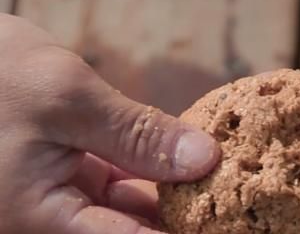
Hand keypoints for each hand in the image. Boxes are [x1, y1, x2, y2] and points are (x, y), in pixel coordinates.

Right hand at [0, 15, 220, 232]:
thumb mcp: (66, 99)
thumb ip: (137, 134)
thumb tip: (205, 158)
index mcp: (40, 219)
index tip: (227, 224)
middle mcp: (53, 219)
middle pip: (136, 232)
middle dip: (187, 217)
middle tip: (237, 205)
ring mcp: (66, 199)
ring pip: (135, 211)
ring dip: (180, 197)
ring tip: (229, 186)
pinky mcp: (77, 175)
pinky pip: (127, 185)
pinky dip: (160, 173)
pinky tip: (197, 163)